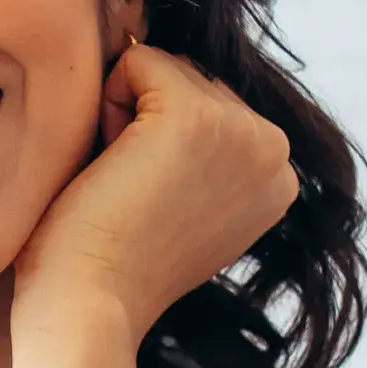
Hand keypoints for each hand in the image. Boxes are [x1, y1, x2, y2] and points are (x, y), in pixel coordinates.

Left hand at [13, 42, 297, 344]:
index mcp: (279, 176)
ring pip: (163, 68)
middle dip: (144, 122)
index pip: (211, 102)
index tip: (154, 206)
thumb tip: (168, 65)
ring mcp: (241, 131)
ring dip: (123, 116)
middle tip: (132, 196)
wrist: (88, 305)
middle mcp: (276, 151)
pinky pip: (134, 61)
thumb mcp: (180, 197)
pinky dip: (105, 105)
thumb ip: (201, 148)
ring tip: (122, 185)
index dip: (161, 144)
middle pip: (189, 77)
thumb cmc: (110, 259)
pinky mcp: (194, 116)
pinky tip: (111, 167)